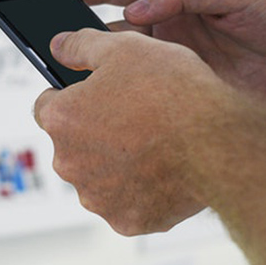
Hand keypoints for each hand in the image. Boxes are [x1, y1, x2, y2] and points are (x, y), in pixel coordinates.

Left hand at [34, 28, 224, 234]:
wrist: (217, 142)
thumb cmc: (174, 93)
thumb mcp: (126, 47)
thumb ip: (82, 45)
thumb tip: (59, 45)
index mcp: (63, 118)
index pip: (48, 105)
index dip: (74, 94)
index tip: (100, 92)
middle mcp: (70, 162)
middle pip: (75, 142)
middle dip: (98, 129)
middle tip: (138, 113)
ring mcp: (97, 196)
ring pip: (100, 174)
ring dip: (118, 160)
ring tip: (157, 140)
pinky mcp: (126, 219)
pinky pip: (128, 200)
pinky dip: (142, 187)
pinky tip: (166, 166)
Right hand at [68, 0, 265, 119]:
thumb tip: (136, 10)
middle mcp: (177, 33)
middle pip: (116, 34)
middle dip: (81, 39)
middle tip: (50, 50)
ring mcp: (184, 69)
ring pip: (130, 74)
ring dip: (103, 80)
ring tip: (74, 91)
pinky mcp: (197, 100)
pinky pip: (156, 104)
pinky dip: (133, 110)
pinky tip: (114, 120)